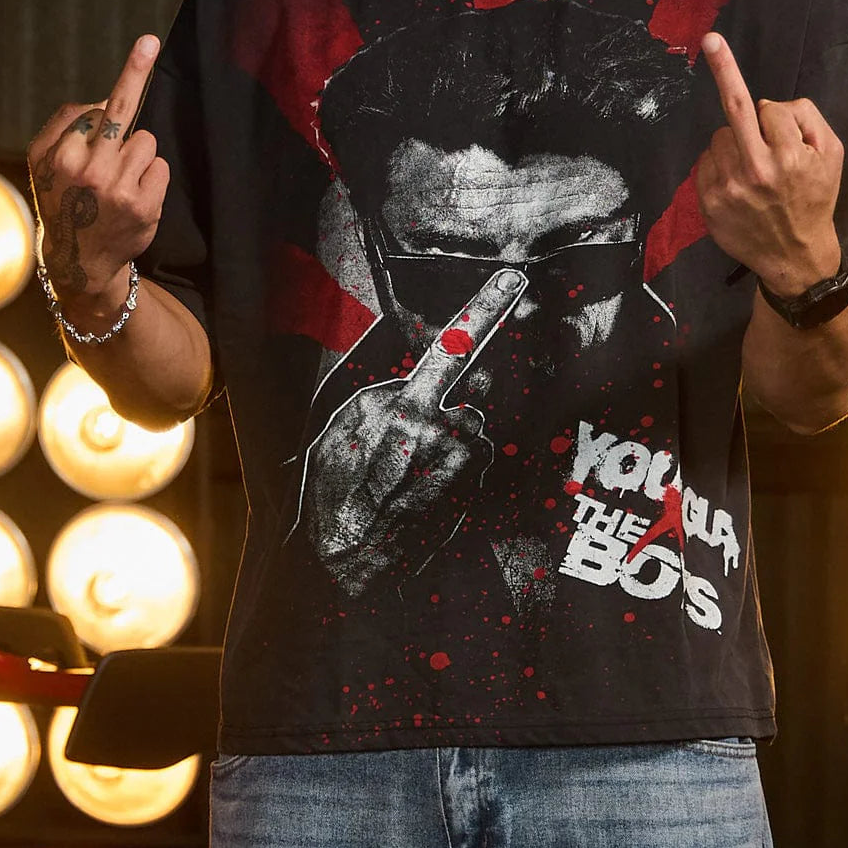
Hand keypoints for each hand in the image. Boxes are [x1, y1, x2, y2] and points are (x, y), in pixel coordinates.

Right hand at [28, 36, 166, 301]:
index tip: (147, 43)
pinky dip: (152, 176)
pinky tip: (133, 196)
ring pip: (146, 141)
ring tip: (118, 181)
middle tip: (149, 41)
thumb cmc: (63, 198)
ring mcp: (117, 189)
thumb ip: (64, 124)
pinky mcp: (144, 207)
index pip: (97, 108)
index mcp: (59, 156)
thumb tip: (104, 99)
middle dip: (136, 72)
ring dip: (138, 155)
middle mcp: (86, 171)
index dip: (123, 84)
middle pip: (123, 113)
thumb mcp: (42, 163)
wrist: (79, 259)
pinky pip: (160, 167)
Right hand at [305, 269, 526, 594]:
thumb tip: (415, 389)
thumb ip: (380, 402)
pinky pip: (474, 465)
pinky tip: (423, 500)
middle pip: (461, 405)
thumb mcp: (335, 434)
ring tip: (408, 486)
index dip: (484, 308)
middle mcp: (438, 425)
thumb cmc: (333, 499)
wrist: (345, 568)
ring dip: (448, 455)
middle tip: (404, 457)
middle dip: (442, 424)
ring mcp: (459, 459)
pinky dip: (456, 478)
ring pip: (469, 437)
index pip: (450, 345)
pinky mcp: (473, 485)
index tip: (514, 280)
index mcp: (397, 403)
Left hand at [695, 32, 843, 295]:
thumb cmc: (815, 199)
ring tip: (753, 169)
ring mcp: (728, 187)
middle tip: (711, 39)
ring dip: (733, 142)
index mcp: (788, 157)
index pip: (770, 109)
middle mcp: (755, 171)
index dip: (776, 116)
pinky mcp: (708, 202)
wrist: (794, 255)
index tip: (766, 107)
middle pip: (733, 108)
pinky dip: (719, 163)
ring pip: (719, 136)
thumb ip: (807, 120)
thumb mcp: (832, 156)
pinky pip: (705, 161)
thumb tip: (768, 104)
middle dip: (723, 68)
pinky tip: (736, 182)